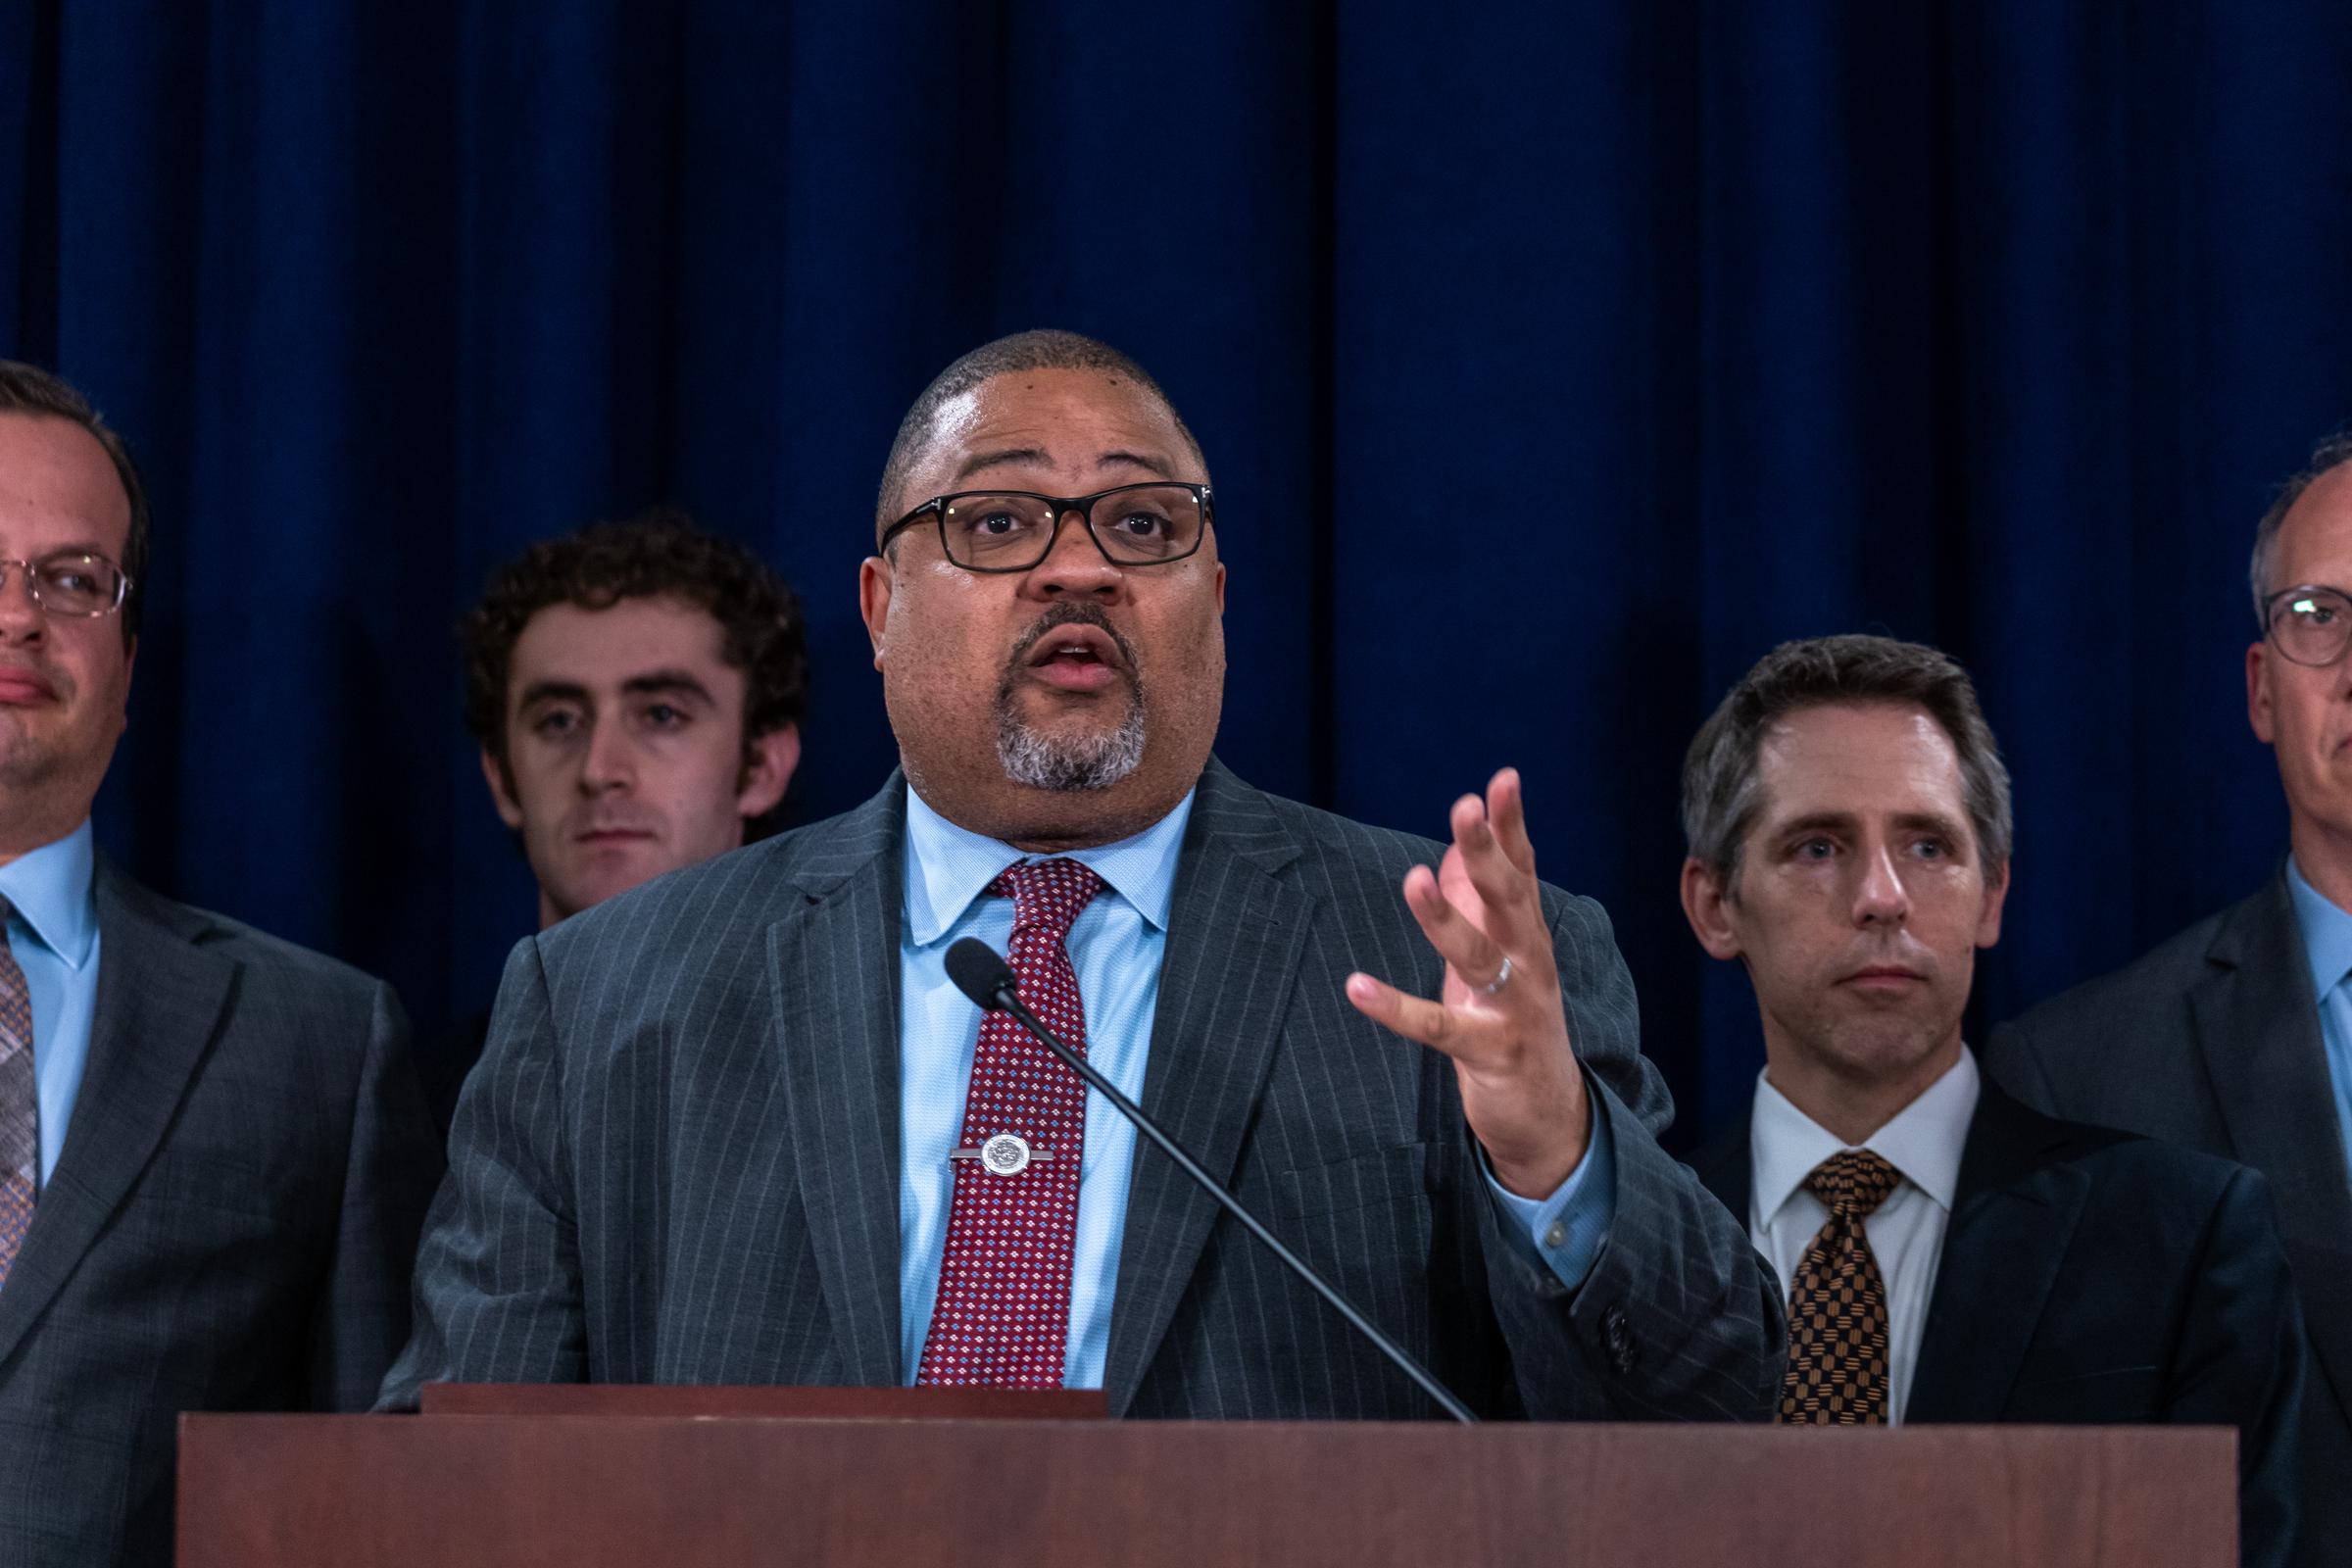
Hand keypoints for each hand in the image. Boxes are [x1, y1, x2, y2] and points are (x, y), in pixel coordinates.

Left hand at [1344, 768, 1591, 1197]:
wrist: (1552, 1116)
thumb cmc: (1515, 1024)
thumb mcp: (1500, 961)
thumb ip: (1480, 909)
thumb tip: (1449, 857)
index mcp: (1528, 936)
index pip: (1522, 870)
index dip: (1512, 825)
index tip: (1502, 779)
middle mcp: (1529, 964)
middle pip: (1509, 900)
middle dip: (1487, 853)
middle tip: (1465, 809)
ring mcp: (1513, 1009)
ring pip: (1479, 956)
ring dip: (1444, 919)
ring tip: (1412, 880)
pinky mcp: (1490, 1052)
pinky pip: (1439, 1027)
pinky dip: (1397, 1008)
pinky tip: (1357, 987)